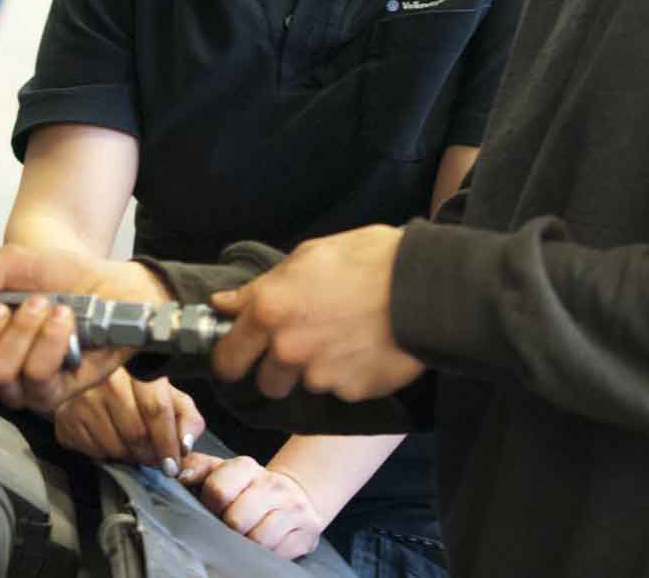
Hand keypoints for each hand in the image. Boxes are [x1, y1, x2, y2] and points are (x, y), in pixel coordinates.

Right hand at [0, 244, 170, 411]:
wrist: (103, 280)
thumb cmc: (52, 275)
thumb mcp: (6, 262)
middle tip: (3, 307)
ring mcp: (22, 386)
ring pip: (0, 375)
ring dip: (23, 331)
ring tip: (44, 305)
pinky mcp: (55, 393)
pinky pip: (39, 377)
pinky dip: (50, 340)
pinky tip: (63, 319)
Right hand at [55, 369, 204, 471]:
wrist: (87, 379)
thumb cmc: (134, 388)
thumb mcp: (168, 394)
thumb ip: (186, 417)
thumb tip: (186, 445)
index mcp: (137, 366)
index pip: (156, 409)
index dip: (167, 442)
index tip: (173, 465)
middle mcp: (107, 379)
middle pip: (135, 432)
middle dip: (150, 454)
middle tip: (155, 459)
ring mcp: (83, 397)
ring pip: (115, 446)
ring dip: (130, 457)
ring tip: (133, 447)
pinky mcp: (66, 417)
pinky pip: (94, 451)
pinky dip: (108, 455)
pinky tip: (112, 442)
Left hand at [178, 452, 326, 559]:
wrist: (295, 496)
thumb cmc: (248, 489)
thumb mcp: (222, 472)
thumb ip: (197, 469)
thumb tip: (177, 475)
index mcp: (247, 467)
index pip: (218, 490)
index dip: (210, 506)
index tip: (212, 510)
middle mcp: (272, 485)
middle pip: (236, 520)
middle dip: (227, 529)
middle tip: (228, 527)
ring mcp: (292, 509)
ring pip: (258, 540)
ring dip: (246, 544)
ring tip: (245, 536)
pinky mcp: (306, 533)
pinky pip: (277, 554)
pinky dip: (265, 554)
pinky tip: (263, 545)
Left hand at [211, 224, 424, 400]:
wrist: (426, 286)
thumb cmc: (367, 259)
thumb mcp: (308, 256)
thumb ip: (261, 287)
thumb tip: (222, 304)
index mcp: (269, 311)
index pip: (227, 358)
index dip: (231, 358)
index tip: (240, 356)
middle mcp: (288, 349)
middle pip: (265, 383)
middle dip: (276, 370)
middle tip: (299, 347)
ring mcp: (320, 376)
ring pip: (306, 384)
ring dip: (317, 369)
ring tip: (344, 338)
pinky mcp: (351, 392)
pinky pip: (340, 389)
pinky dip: (348, 375)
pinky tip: (366, 348)